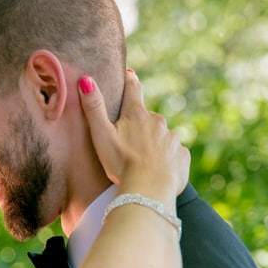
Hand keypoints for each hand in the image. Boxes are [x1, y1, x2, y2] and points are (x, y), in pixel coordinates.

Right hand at [78, 70, 189, 197]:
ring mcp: (172, 138)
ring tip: (143, 164)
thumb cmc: (121, 164)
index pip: (133, 90)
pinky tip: (158, 172)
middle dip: (141, 126)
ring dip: (154, 146)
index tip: (130, 76)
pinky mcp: (182, 156)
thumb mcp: (102, 136)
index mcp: (137, 114)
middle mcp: (158, 121)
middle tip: (130, 143)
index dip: (130, 82)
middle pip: (148, 118)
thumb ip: (94, 108)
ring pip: (162, 138)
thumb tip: (86, 80)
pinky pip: (174, 155)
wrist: (148, 191)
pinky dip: (167, 161)